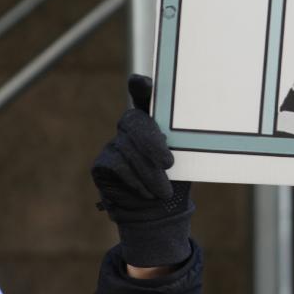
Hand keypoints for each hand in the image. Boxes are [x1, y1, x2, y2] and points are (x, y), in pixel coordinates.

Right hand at [91, 74, 193, 270]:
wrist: (160, 211)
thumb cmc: (177, 179)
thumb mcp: (186, 158)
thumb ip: (182, 142)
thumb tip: (191, 131)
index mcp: (155, 119)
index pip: (145, 95)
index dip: (141, 87)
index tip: (139, 81)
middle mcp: (132, 126)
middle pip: (135, 122)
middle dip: (151, 143)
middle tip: (169, 164)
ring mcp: (114, 143)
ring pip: (128, 149)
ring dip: (149, 173)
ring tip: (164, 191)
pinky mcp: (102, 163)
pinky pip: (117, 165)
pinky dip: (135, 180)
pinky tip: (146, 192)